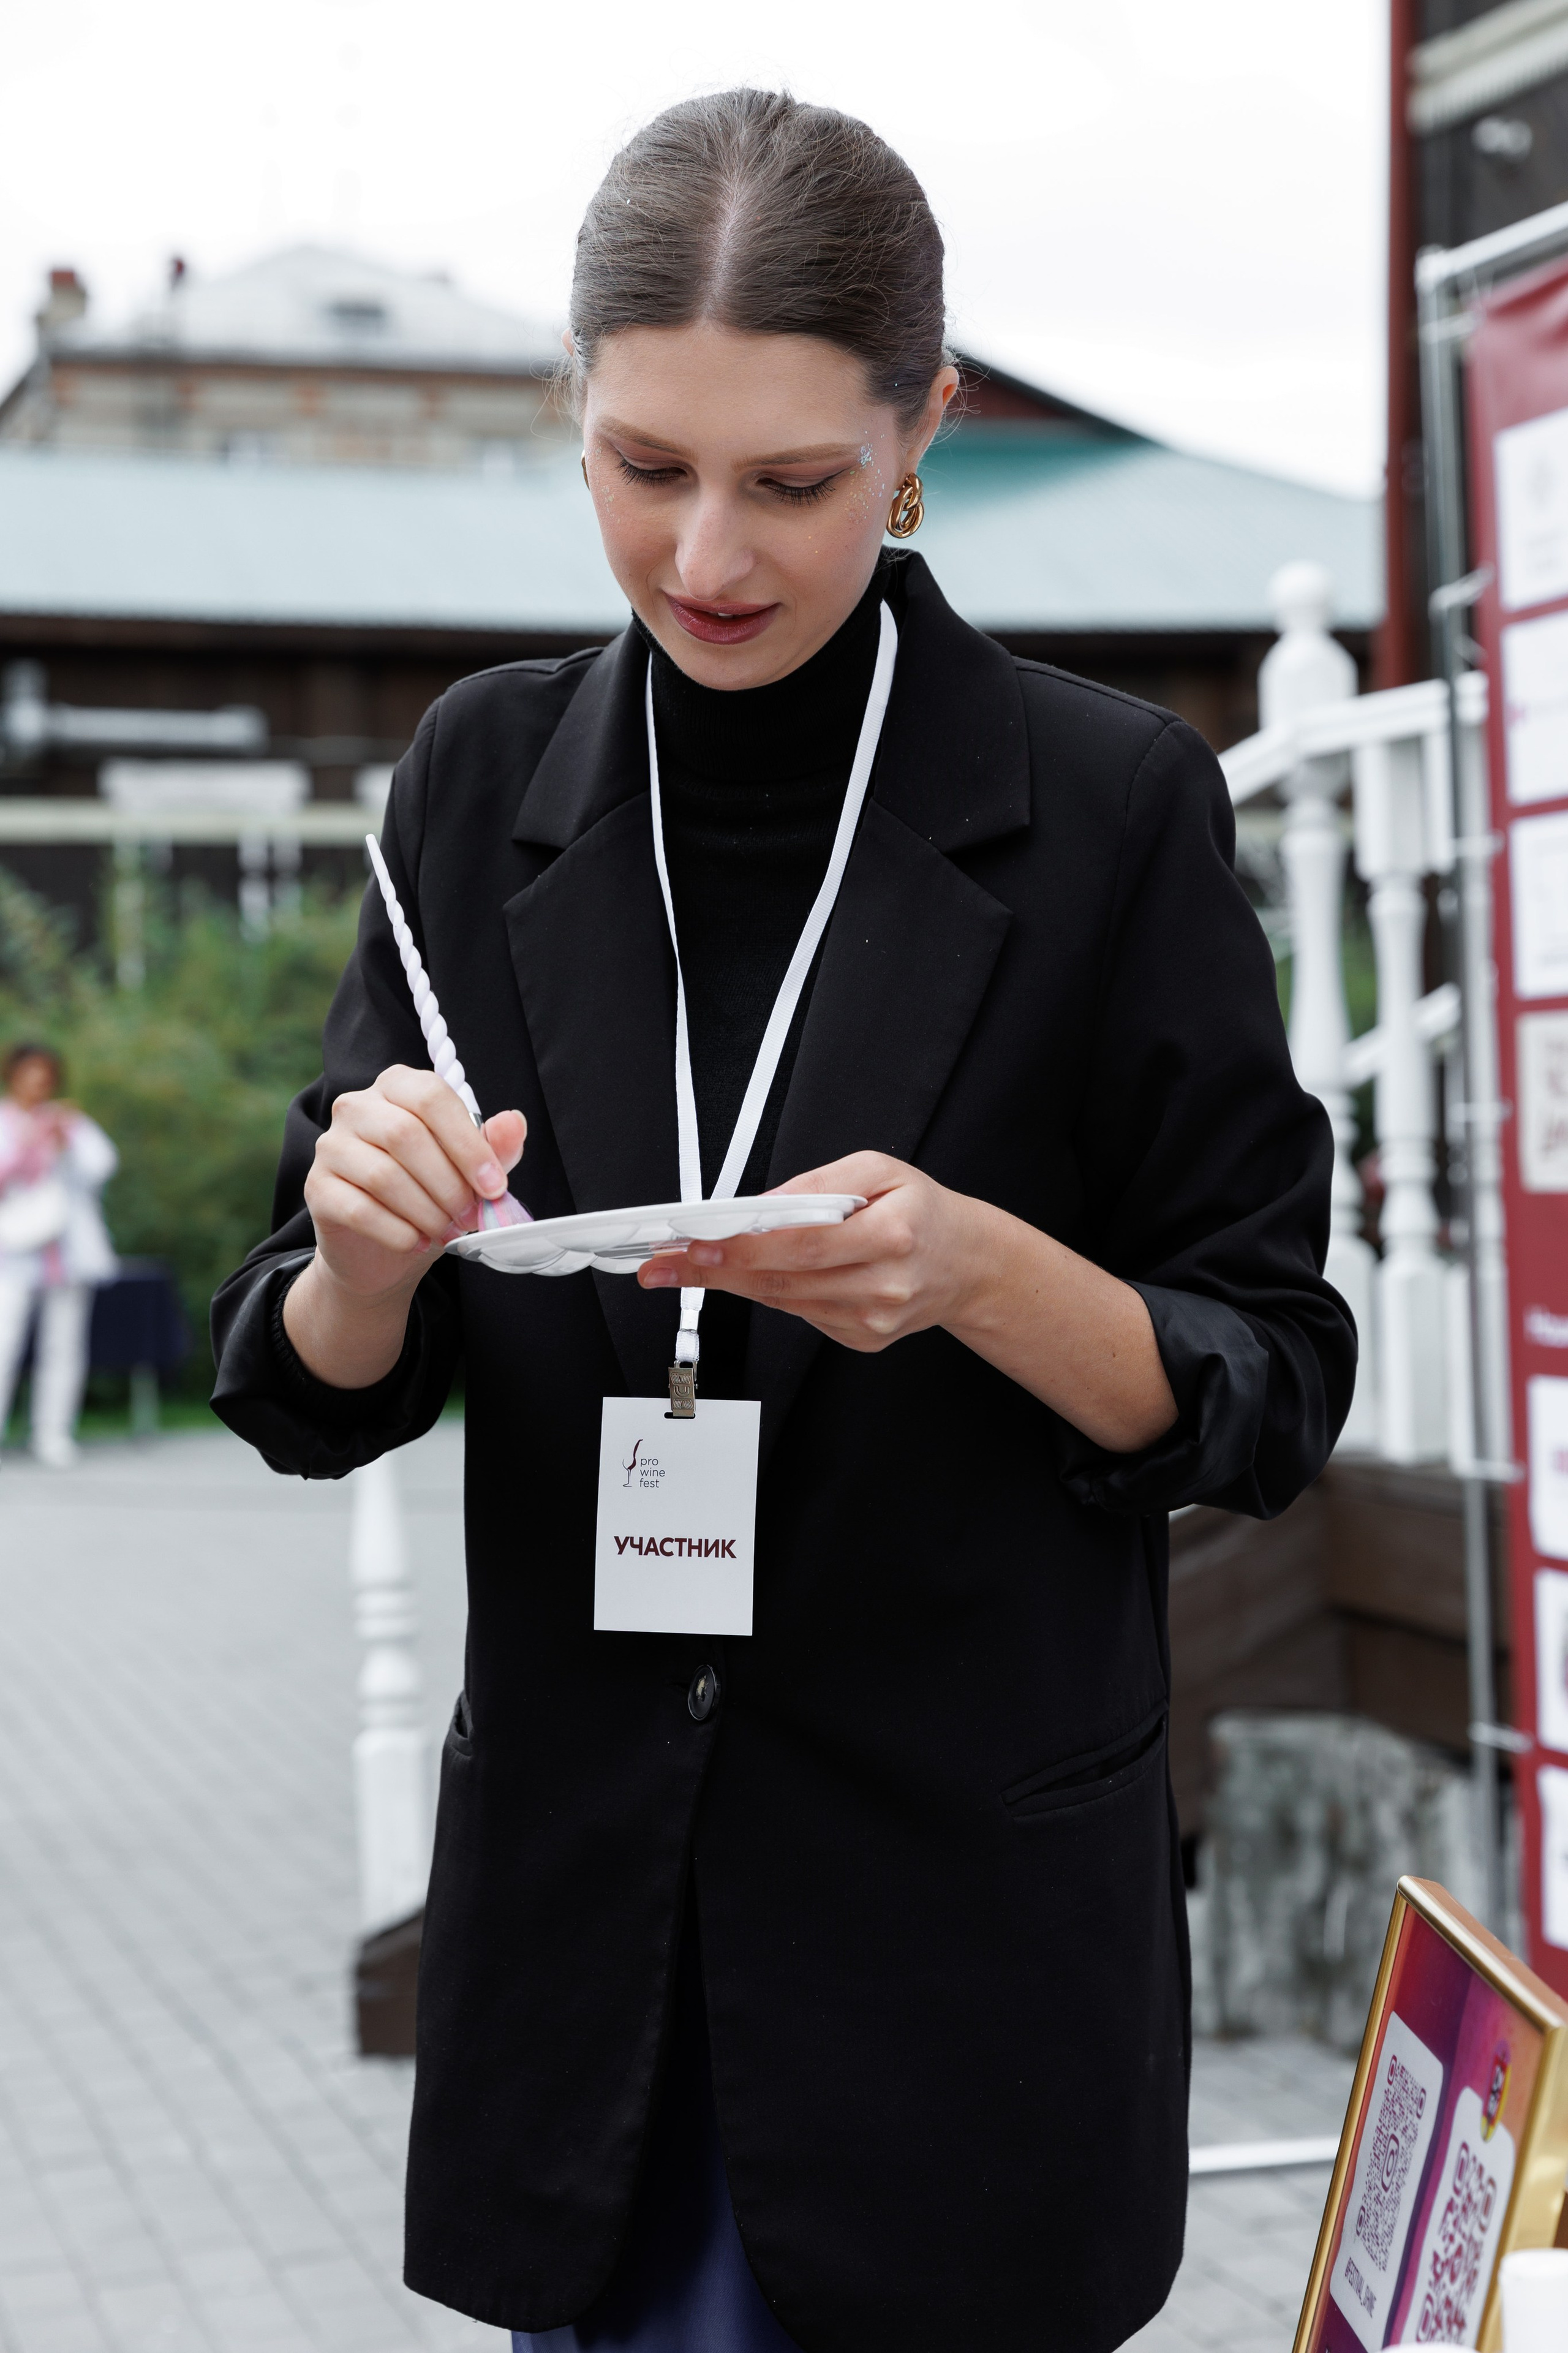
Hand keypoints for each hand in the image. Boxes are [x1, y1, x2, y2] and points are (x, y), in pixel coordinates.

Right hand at [303, 1065, 524, 1299]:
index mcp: (398, 1086)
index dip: (468, 1144)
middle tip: (470, 1217)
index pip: (432, 1097)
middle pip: (406, 1135)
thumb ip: (494, 1146)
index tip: (494, 1186)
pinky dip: (398, 1232)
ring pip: (383, 1175)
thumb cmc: (430, 1195)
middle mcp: (357, 1106)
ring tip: (447, 1231)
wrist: (382, 1249)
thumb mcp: (470, 1171)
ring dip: (426, 1211)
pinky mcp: (316, 1187)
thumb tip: (514, 1121)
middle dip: (448, 1184)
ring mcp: (330, 1145)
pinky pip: (359, 1209)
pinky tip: (417, 1242)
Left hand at [638, 1152, 985, 1352]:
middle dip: (715, 1271)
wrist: (965, 1263)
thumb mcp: (879, 1169)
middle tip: (663, 1263)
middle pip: (782, 1281)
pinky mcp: (863, 1340)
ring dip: (732, 1283)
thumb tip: (762, 1205)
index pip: (801, 1245)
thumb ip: (819, 1183)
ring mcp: (872, 1320)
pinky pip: (803, 1316)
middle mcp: (883, 1284)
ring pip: (784, 1303)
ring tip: (690, 1265)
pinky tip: (766, 1274)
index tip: (696, 1244)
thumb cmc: (921, 1211)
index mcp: (892, 1234)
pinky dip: (775, 1293)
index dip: (743, 1247)